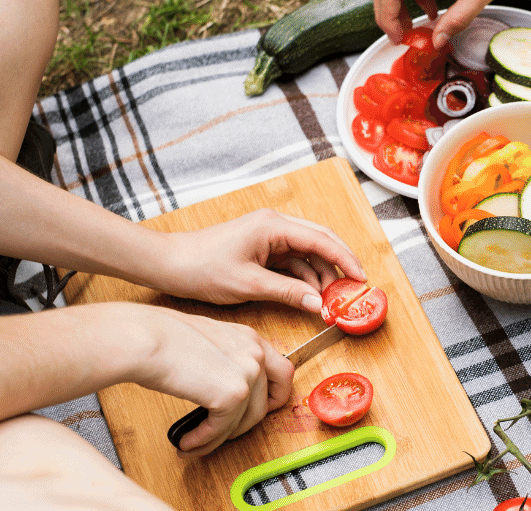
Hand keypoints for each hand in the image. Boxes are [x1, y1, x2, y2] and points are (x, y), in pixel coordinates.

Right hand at [125, 304, 292, 455]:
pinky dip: (204, 441)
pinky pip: (222, 429)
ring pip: (244, 422)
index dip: (272, 398)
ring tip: (195, 443)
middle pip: (268, 402)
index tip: (254, 412)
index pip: (281, 373)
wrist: (143, 339)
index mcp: (249, 338)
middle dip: (245, 424)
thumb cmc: (160, 337)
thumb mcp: (206, 342)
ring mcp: (247, 372)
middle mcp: (254, 353)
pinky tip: (188, 443)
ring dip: (219, 438)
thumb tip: (219, 388)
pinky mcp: (232, 393)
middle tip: (223, 433)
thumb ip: (223, 362)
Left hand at [149, 208, 365, 312]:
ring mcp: (269, 237)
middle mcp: (275, 226)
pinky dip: (305, 278)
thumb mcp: (248, 285)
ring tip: (332, 300)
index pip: (321, 240)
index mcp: (273, 226)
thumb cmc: (202, 267)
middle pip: (320, 242)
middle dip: (339, 265)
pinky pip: (293, 262)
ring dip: (322, 275)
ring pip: (308, 254)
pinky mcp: (262, 250)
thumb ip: (288, 292)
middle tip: (354, 289)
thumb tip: (319, 304)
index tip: (361, 279)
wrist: (169, 264)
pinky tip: (312, 296)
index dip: (345, 260)